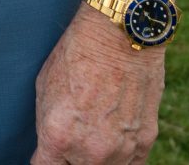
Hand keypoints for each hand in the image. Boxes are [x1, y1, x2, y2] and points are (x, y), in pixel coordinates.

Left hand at [31, 5, 164, 164]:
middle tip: (72, 137)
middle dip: (70, 158)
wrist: (120, 35)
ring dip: (96, 159)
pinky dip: (121, 158)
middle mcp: (90, 151)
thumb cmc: (78, 54)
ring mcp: (120, 150)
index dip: (44, 160)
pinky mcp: (144, 142)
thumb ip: (48, 127)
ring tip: (94, 135)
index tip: (47, 155)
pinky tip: (114, 142)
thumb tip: (51, 147)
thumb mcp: (45, 88)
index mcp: (58, 138)